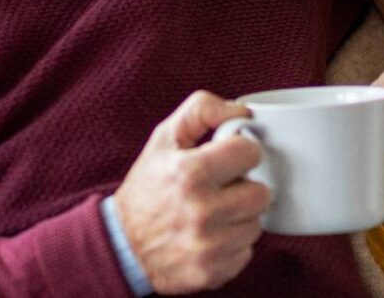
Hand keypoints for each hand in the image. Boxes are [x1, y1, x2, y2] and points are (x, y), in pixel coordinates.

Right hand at [115, 91, 273, 293]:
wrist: (122, 245)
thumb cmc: (147, 188)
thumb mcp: (164, 139)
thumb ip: (201, 111)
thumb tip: (242, 111)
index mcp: (190, 173)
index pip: (250, 152)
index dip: (241, 152)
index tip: (230, 158)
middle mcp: (201, 211)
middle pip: (261, 193)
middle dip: (244, 188)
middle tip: (223, 189)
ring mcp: (208, 246)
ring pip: (257, 225)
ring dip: (240, 218)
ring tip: (215, 214)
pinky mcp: (212, 271)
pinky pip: (246, 252)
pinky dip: (233, 245)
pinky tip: (211, 237)